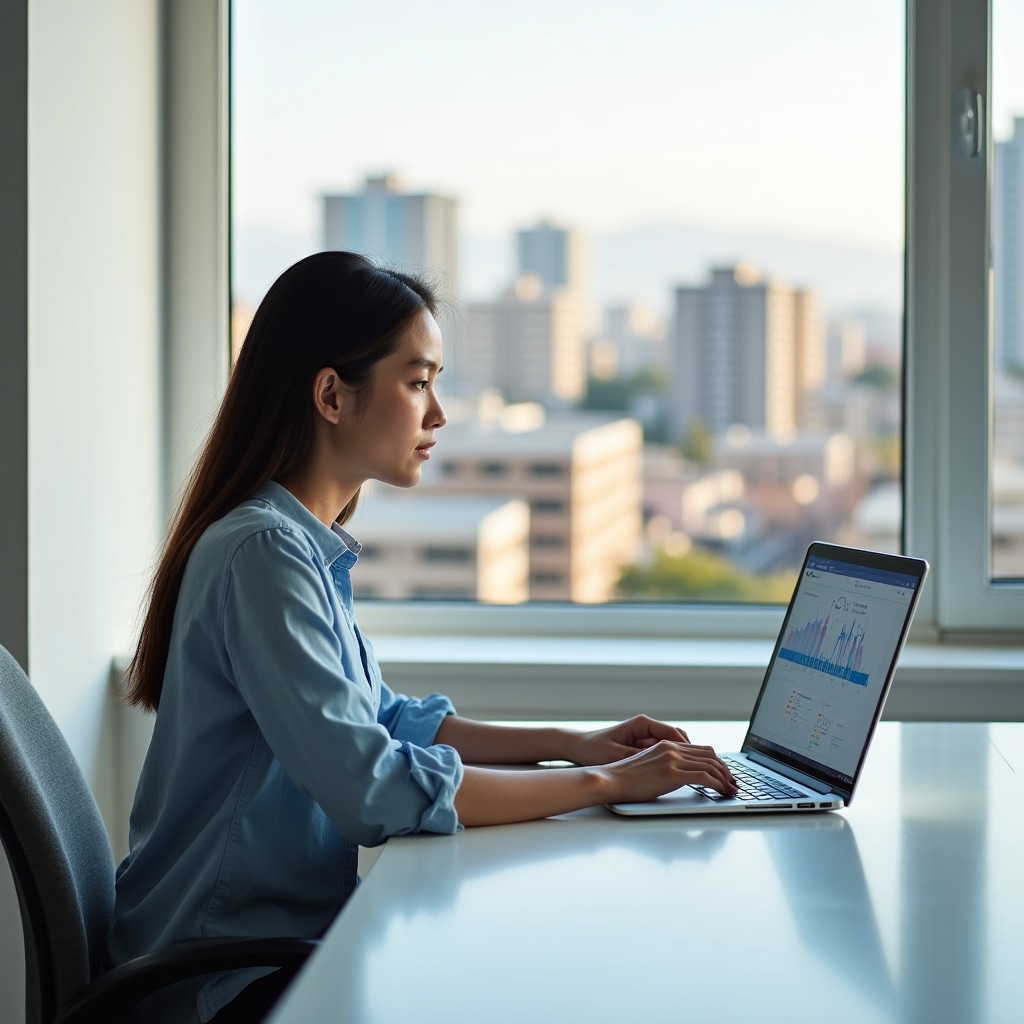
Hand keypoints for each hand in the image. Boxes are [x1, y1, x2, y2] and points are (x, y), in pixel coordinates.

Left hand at [569, 715, 690, 765]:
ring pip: (675, 746)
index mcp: (643, 724)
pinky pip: (665, 752)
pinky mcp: (642, 745)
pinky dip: (673, 762)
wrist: (578, 747)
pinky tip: (678, 776)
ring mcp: (646, 736)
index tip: (701, 763)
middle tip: (706, 771)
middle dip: (693, 755)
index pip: (675, 734)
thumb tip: (662, 765)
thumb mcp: (617, 755)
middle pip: (680, 739)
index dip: (690, 750)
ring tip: (695, 775)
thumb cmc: (594, 749)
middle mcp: (647, 727)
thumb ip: (640, 757)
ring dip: (684, 759)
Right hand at [598, 740, 738, 803]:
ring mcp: (672, 759)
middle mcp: (671, 748)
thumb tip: (682, 777)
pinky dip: (718, 785)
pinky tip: (722, 792)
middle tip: (733, 784)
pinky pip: (704, 777)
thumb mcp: (648, 765)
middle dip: (726, 770)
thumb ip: (665, 765)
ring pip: (711, 765)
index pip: (701, 749)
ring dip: (726, 779)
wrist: (609, 779)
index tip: (724, 775)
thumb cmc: (624, 778)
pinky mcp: (671, 773)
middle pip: (710, 755)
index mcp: (666, 745)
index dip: (717, 762)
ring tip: (731, 791)